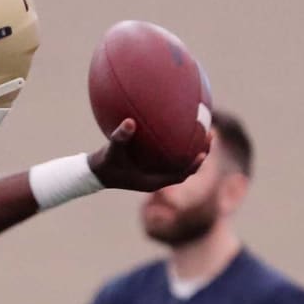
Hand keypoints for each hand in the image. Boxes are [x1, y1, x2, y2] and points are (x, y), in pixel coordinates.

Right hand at [87, 118, 211, 191]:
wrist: (94, 173)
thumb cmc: (104, 165)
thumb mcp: (111, 152)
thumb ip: (120, 138)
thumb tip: (130, 122)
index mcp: (152, 181)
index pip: (180, 175)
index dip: (193, 165)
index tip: (204, 151)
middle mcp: (156, 177)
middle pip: (185, 167)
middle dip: (199, 152)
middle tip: (209, 134)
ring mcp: (153, 172)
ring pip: (177, 161)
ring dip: (189, 148)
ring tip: (199, 129)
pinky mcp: (148, 166)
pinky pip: (165, 155)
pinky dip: (172, 143)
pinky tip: (172, 126)